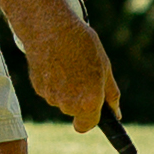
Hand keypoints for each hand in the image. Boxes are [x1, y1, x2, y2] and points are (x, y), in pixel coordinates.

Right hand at [18, 0, 119, 132]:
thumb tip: (116, 113)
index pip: (87, 125)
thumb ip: (110, 95)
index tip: (92, 110)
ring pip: (61, 100)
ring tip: (69, 63)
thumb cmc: (82, 45)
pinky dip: (53, 81)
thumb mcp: (105, 68)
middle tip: (82, 73)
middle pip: (74, 111)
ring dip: (66, 89)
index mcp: (89, 101)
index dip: (90, 118)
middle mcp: (68, 104)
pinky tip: (56, 62)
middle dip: (79, 98)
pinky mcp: (37, 87)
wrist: (50, 28)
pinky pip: (50, 90)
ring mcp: (50, 96)